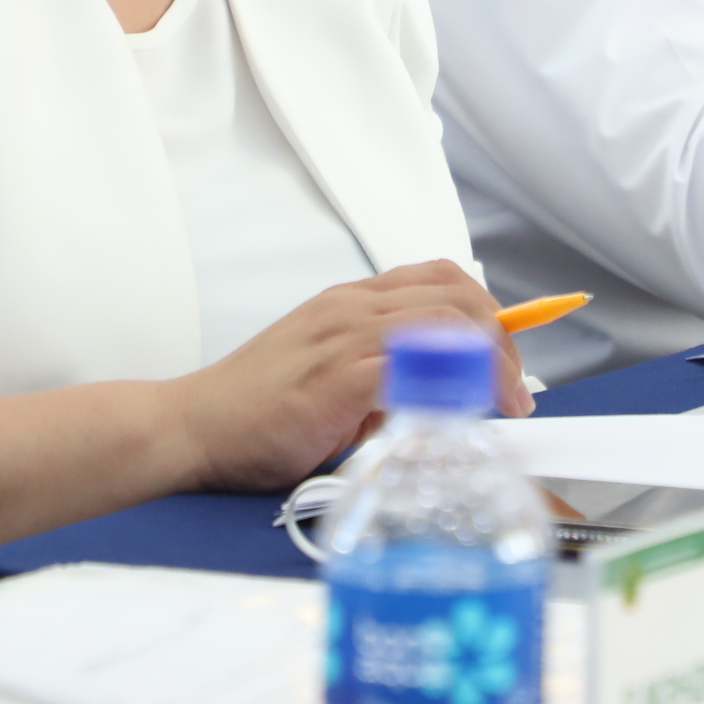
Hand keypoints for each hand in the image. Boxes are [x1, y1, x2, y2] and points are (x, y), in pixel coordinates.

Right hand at [167, 261, 532, 494]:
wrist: (190, 426)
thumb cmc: (252, 412)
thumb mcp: (325, 377)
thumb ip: (375, 380)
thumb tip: (430, 404)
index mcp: (348, 303)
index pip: (438, 277)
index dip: (486, 309)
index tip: (507, 352)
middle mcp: (349, 309)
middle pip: (455, 294)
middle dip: (501, 337)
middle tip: (514, 386)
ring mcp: (342, 338)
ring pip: (444, 320)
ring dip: (490, 360)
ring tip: (504, 402)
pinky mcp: (336, 377)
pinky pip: (413, 364)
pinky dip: (453, 384)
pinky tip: (463, 413)